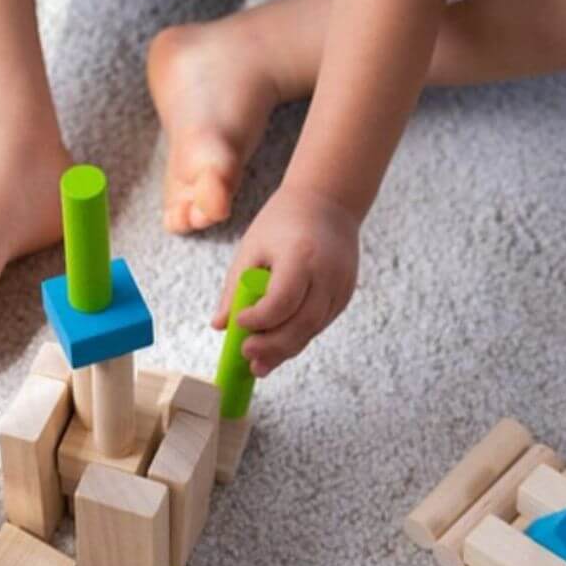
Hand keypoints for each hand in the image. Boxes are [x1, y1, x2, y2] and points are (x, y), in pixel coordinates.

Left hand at [213, 184, 358, 376]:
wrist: (328, 202)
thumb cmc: (284, 221)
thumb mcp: (252, 247)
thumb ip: (236, 288)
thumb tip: (220, 326)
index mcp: (301, 256)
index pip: (282, 301)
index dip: (260, 319)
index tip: (240, 323)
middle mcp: (327, 274)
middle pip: (302, 324)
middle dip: (273, 347)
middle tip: (248, 356)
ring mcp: (341, 287)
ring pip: (312, 330)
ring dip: (285, 349)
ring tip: (258, 363)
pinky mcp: (345, 296)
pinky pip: (320, 324)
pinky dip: (298, 336)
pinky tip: (278, 344)